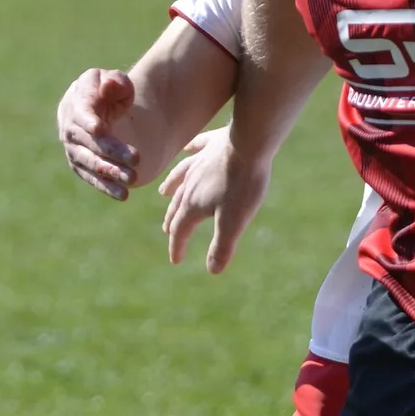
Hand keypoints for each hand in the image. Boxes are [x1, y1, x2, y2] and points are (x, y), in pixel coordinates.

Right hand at [57, 68, 139, 200]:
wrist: (103, 108)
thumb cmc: (112, 91)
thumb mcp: (116, 81)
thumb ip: (115, 82)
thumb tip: (108, 86)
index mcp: (77, 99)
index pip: (81, 112)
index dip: (88, 120)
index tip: (99, 129)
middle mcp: (69, 124)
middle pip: (89, 141)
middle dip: (111, 151)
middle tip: (136, 159)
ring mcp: (73, 146)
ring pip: (89, 162)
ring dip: (110, 172)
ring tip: (132, 179)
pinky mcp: (80, 164)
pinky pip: (91, 177)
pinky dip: (106, 187)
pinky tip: (124, 195)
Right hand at [158, 126, 270, 272]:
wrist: (250, 144)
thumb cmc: (242, 185)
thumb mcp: (233, 222)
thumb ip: (221, 247)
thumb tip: (213, 271)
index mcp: (193, 204)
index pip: (180, 231)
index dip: (177, 247)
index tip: (176, 260)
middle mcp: (190, 184)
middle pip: (177, 206)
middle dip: (172, 221)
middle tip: (168, 231)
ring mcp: (201, 162)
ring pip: (180, 178)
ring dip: (172, 187)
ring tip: (165, 193)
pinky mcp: (213, 144)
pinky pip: (196, 148)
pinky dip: (190, 151)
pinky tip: (188, 149)